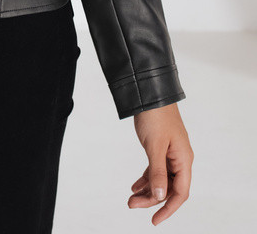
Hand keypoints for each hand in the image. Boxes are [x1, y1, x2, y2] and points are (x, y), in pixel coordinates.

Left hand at [129, 102, 192, 224]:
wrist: (149, 92)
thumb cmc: (155, 115)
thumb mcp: (154, 146)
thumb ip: (157, 171)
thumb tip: (160, 195)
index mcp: (183, 159)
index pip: (180, 192)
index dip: (168, 208)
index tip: (154, 220)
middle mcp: (180, 158)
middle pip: (169, 187)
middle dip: (151, 199)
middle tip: (131, 204)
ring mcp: (170, 153)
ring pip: (161, 179)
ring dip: (147, 190)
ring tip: (130, 198)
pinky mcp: (161, 148)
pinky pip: (155, 169)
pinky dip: (145, 178)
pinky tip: (134, 186)